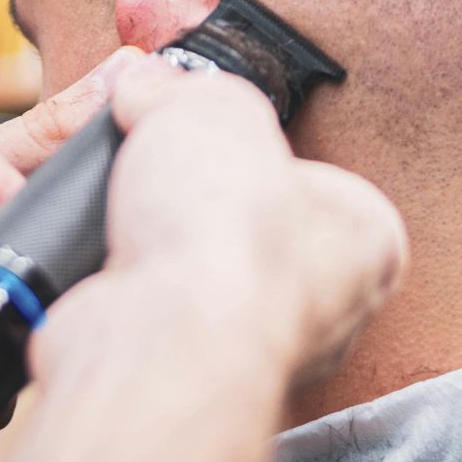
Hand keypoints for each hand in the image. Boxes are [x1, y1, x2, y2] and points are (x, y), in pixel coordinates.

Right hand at [0, 58, 405, 461]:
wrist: (157, 337)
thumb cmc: (224, 233)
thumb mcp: (216, 104)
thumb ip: (186, 88)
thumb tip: (148, 87)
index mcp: (364, 240)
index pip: (309, 177)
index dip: (250, 145)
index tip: (207, 131)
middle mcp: (320, 308)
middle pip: (237, 221)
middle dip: (184, 192)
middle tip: (153, 168)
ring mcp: (247, 349)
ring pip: (183, 269)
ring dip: (138, 235)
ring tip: (118, 209)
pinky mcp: (175, 375)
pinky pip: (137, 309)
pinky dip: (108, 281)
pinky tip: (97, 258)